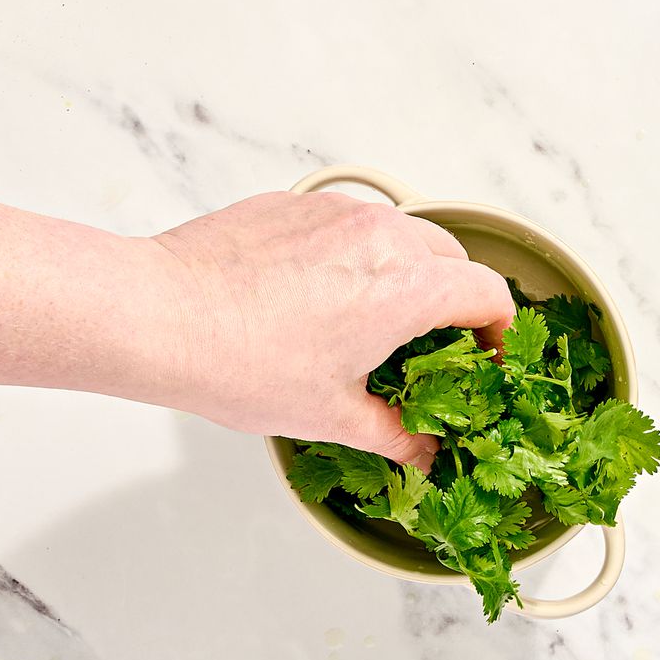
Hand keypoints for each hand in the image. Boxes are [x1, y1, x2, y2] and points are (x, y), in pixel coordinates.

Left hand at [146, 191, 513, 465]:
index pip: (489, 294)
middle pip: (451, 260)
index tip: (484, 360)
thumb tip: (422, 454)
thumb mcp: (330, 415)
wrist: (159, 315)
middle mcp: (382, 237)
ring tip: (372, 325)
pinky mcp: (295, 205)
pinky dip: (354, 258)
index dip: (500, 332)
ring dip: (405, 276)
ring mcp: (337, 213)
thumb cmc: (241, 363)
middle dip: (454, 303)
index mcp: (406, 288)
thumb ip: (394, 434)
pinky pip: (348, 226)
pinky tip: (317, 300)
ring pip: (400, 236)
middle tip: (431, 351)